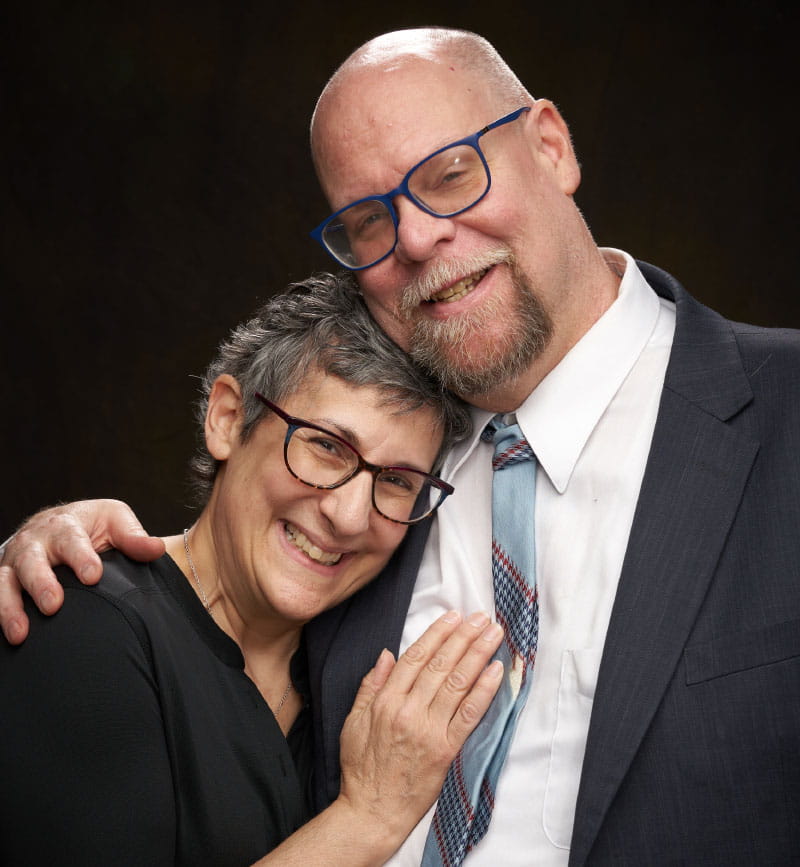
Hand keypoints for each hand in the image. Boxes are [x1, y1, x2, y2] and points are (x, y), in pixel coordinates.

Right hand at [0, 499, 163, 643]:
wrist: (56, 524)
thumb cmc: (91, 525)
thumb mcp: (115, 521)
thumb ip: (133, 537)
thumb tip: (157, 548)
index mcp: (64, 525)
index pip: (72, 539)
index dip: (81, 557)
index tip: (93, 576)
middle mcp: (34, 543)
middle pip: (32, 561)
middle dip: (41, 583)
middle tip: (53, 605)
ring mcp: (14, 563)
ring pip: (4, 582)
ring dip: (10, 607)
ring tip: (21, 632)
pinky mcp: (4, 582)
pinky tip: (9, 636)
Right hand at [337, 611, 503, 853]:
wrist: (372, 812)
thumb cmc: (362, 768)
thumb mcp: (353, 722)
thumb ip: (370, 686)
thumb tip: (386, 655)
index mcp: (386, 701)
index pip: (416, 658)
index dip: (437, 634)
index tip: (453, 617)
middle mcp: (409, 711)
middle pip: (441, 665)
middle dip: (463, 637)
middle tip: (480, 617)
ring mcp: (429, 730)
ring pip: (458, 683)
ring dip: (478, 654)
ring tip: (493, 634)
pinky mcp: (446, 750)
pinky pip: (470, 714)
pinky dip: (485, 690)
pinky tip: (496, 671)